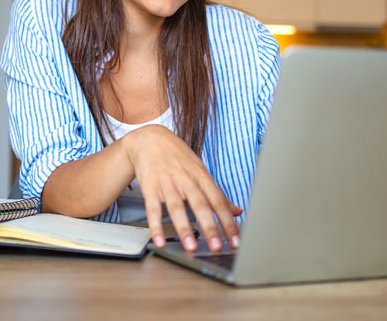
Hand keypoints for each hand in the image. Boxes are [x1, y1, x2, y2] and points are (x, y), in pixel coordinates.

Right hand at [121, 125, 241, 252]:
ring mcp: (167, 183)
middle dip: (209, 227)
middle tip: (217, 247)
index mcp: (201, 176)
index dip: (228, 222)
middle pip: (200, 205)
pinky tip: (160, 241)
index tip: (235, 241)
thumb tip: (237, 211)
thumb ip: (217, 193)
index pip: (218, 201)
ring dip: (184, 228)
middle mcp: (186, 179)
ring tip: (191, 248)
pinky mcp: (149, 187)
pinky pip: (153, 209)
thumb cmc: (177, 157)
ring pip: (177, 207)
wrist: (149, 138)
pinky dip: (156, 226)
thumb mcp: (200, 171)